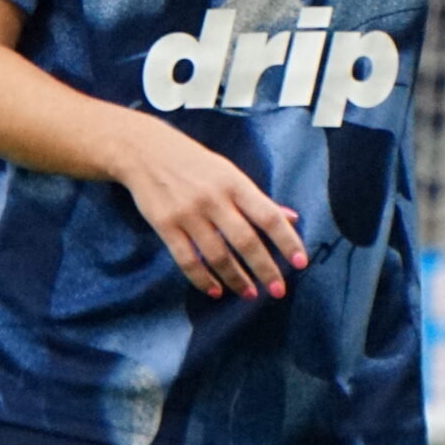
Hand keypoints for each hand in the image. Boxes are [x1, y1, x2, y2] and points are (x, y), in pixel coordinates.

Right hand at [111, 114, 306, 301]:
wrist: (144, 151)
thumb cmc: (193, 162)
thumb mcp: (228, 172)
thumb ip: (257, 198)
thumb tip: (291, 218)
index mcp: (233, 182)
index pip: (268, 215)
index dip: (287, 241)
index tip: (301, 263)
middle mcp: (213, 198)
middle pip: (245, 240)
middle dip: (265, 269)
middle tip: (278, 290)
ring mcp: (187, 213)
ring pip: (217, 255)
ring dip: (236, 279)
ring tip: (249, 294)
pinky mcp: (165, 225)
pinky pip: (187, 260)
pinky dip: (202, 279)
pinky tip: (215, 290)